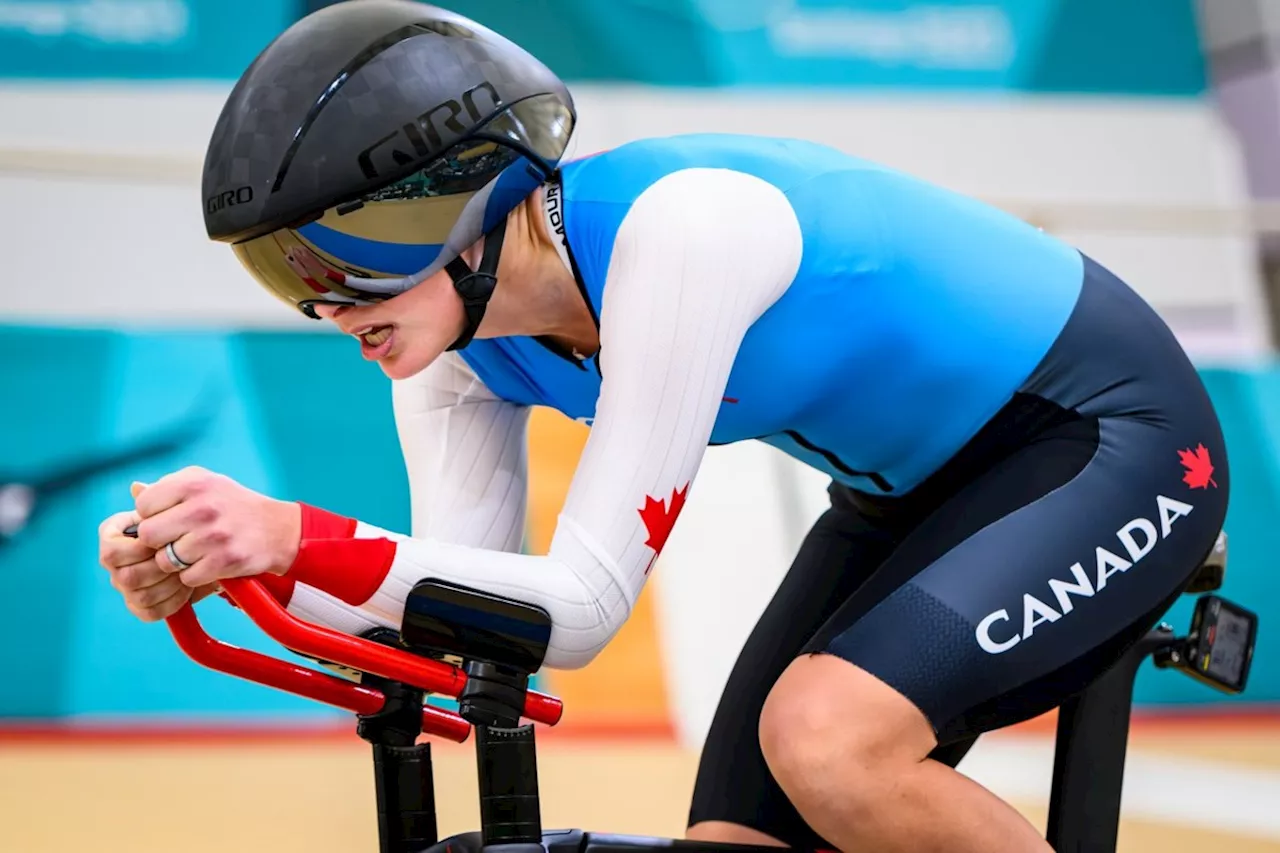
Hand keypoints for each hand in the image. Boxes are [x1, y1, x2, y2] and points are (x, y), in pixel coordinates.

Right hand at [97, 496, 215, 621]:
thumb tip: (138, 488)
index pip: (111, 551)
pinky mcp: (143, 605)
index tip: (166, 540)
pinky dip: (173, 601)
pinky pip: (151, 611)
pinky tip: (189, 588)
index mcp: (114, 534)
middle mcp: (115, 562)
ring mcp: (126, 585)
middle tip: (182, 558)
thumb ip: (159, 497)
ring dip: (169, 583)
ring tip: (189, 569)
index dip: (140, 549)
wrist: (214, 543)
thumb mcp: (178, 503)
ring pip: (139, 595)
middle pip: (125, 576)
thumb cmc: (190, 518)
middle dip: (158, 568)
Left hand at [131, 467, 301, 588]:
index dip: (152, 516)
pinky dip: (195, 575)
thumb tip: (134, 490)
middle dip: (159, 542)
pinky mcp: (226, 561)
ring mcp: (215, 536)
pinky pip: (187, 577)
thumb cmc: (232, 504)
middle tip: (176, 540)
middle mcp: (203, 507)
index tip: (169, 519)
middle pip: (149, 535)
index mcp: (194, 483)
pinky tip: (209, 562)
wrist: (277, 529)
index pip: (144, 506)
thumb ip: (169, 486)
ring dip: (177, 561)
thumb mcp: (205, 483)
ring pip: (166, 560)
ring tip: (196, 551)